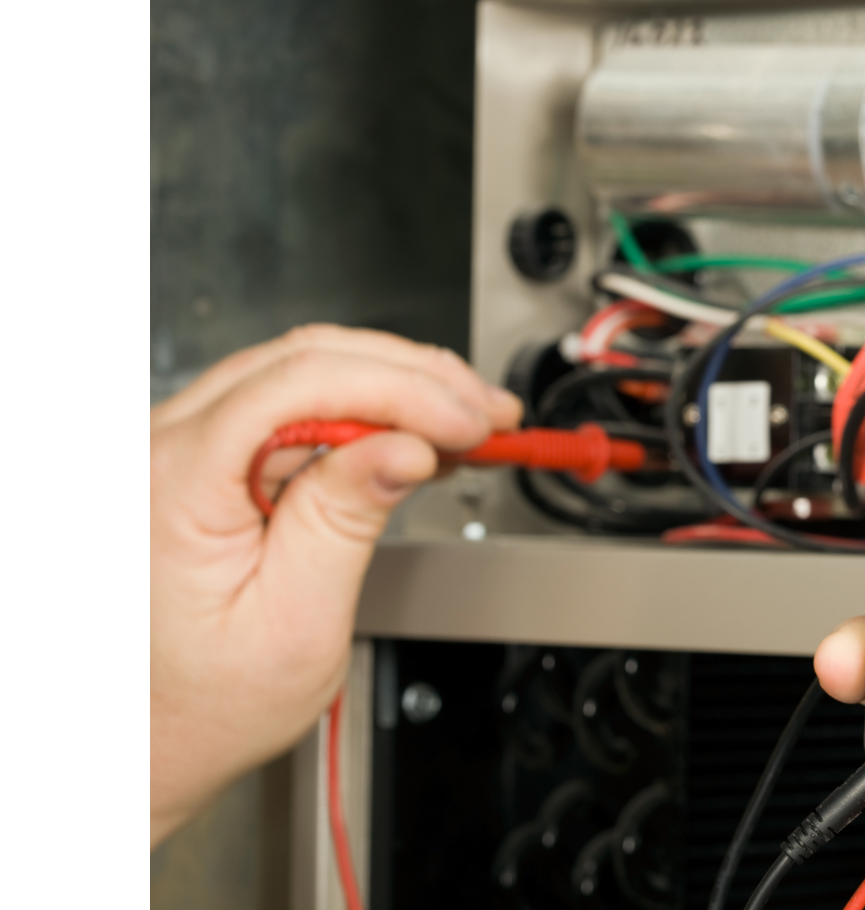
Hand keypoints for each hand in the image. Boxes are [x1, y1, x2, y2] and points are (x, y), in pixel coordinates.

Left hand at [150, 325, 521, 844]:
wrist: (139, 743)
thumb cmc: (197, 706)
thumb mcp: (295, 624)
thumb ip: (345, 521)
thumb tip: (404, 446)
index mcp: (169, 483)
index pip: (299, 383)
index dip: (401, 389)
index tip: (468, 420)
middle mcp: (155, 448)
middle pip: (303, 359)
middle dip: (414, 378)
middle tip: (488, 413)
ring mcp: (171, 447)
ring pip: (298, 370)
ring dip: (394, 388)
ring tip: (466, 422)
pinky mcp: (196, 457)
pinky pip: (284, 404)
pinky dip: (359, 411)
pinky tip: (412, 431)